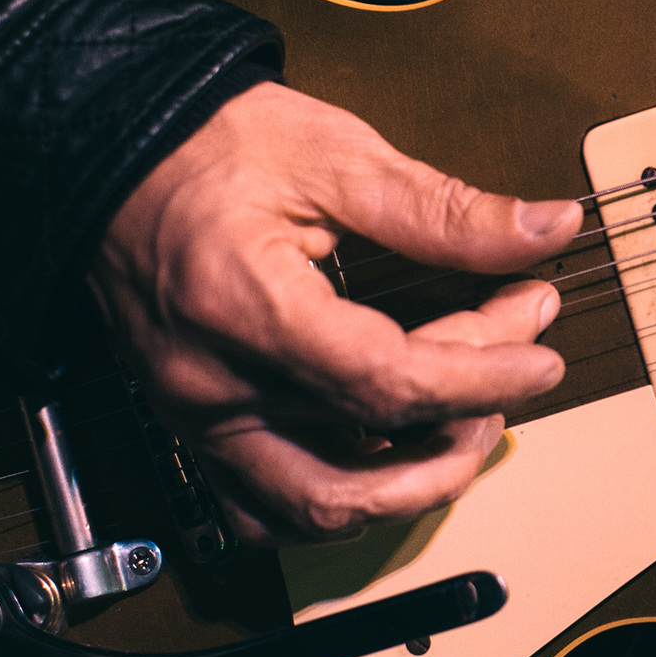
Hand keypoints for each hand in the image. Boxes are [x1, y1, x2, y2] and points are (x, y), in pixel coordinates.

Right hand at [88, 81, 580, 542]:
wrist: (109, 150)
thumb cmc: (207, 145)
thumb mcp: (337, 158)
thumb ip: (448, 212)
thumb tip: (546, 229)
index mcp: (246, 309)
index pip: (390, 384)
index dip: (483, 377)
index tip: (540, 355)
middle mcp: (210, 385)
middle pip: (365, 458)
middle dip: (463, 421)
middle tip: (514, 362)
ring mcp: (193, 417)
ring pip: (313, 512)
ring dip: (406, 486)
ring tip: (464, 418)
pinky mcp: (189, 427)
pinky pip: (261, 511)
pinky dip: (335, 501)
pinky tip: (388, 456)